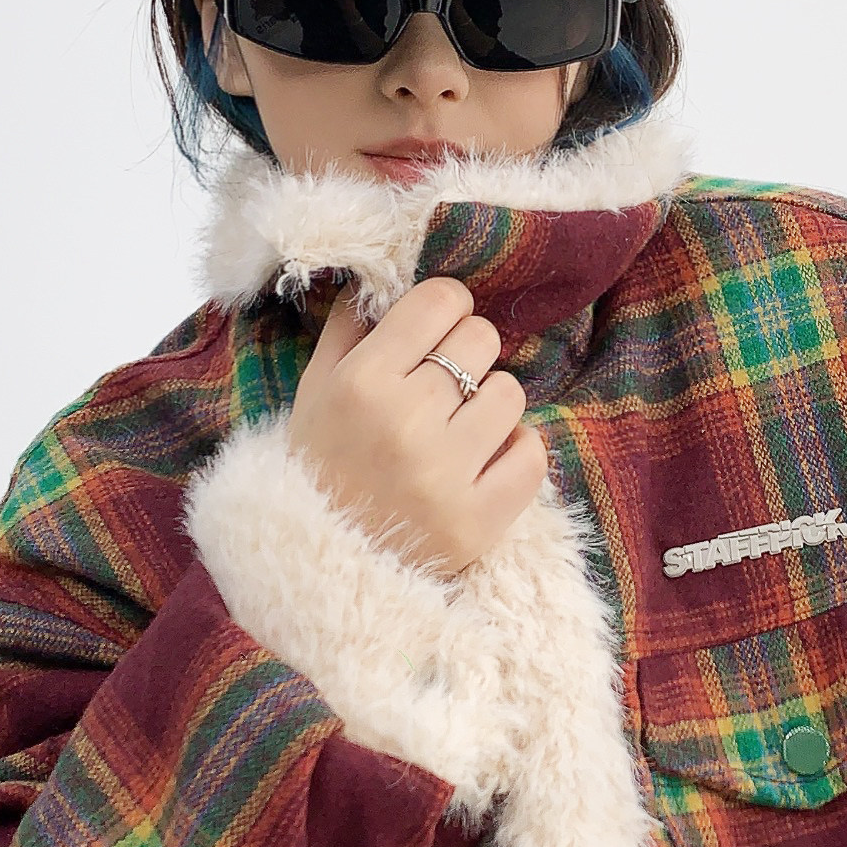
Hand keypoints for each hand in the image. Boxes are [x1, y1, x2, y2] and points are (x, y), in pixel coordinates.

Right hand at [285, 278, 546, 575]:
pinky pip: (532, 454)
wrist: (319, 569)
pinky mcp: (478, 521)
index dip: (446, 307)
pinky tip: (485, 459)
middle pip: (481, 339)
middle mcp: (406, 423)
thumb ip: (350, 329)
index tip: (438, 327)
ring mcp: (445, 474)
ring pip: (510, 392)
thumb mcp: (314, 392)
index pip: (441, 301)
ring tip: (461, 426)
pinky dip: (515, 452)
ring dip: (490, 403)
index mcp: (361, 383)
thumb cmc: (317, 468)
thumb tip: (388, 277)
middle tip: (446, 382)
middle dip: (466, 353)